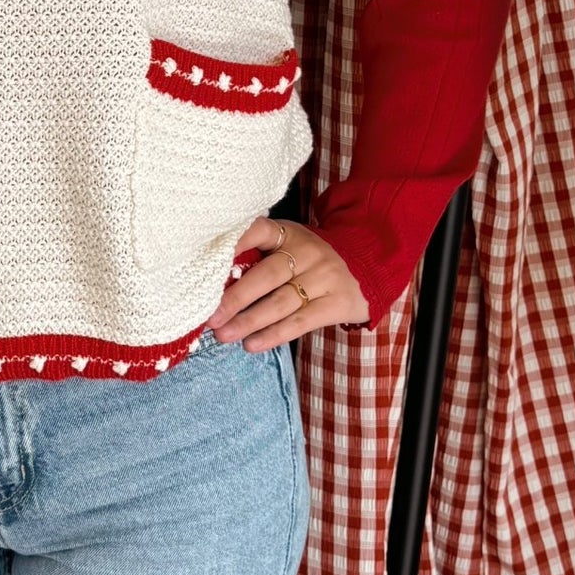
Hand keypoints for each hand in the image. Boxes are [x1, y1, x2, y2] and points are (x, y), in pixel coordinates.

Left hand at [202, 216, 368, 347]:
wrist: (367, 265)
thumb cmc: (310, 260)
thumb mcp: (290, 246)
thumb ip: (259, 257)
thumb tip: (213, 284)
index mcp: (288, 234)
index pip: (259, 230)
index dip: (235, 242)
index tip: (207, 260)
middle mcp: (307, 252)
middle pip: (266, 275)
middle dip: (235, 299)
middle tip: (209, 317)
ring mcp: (325, 277)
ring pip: (280, 303)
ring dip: (249, 321)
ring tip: (223, 335)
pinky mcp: (338, 303)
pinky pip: (300, 322)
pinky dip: (273, 335)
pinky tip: (251, 344)